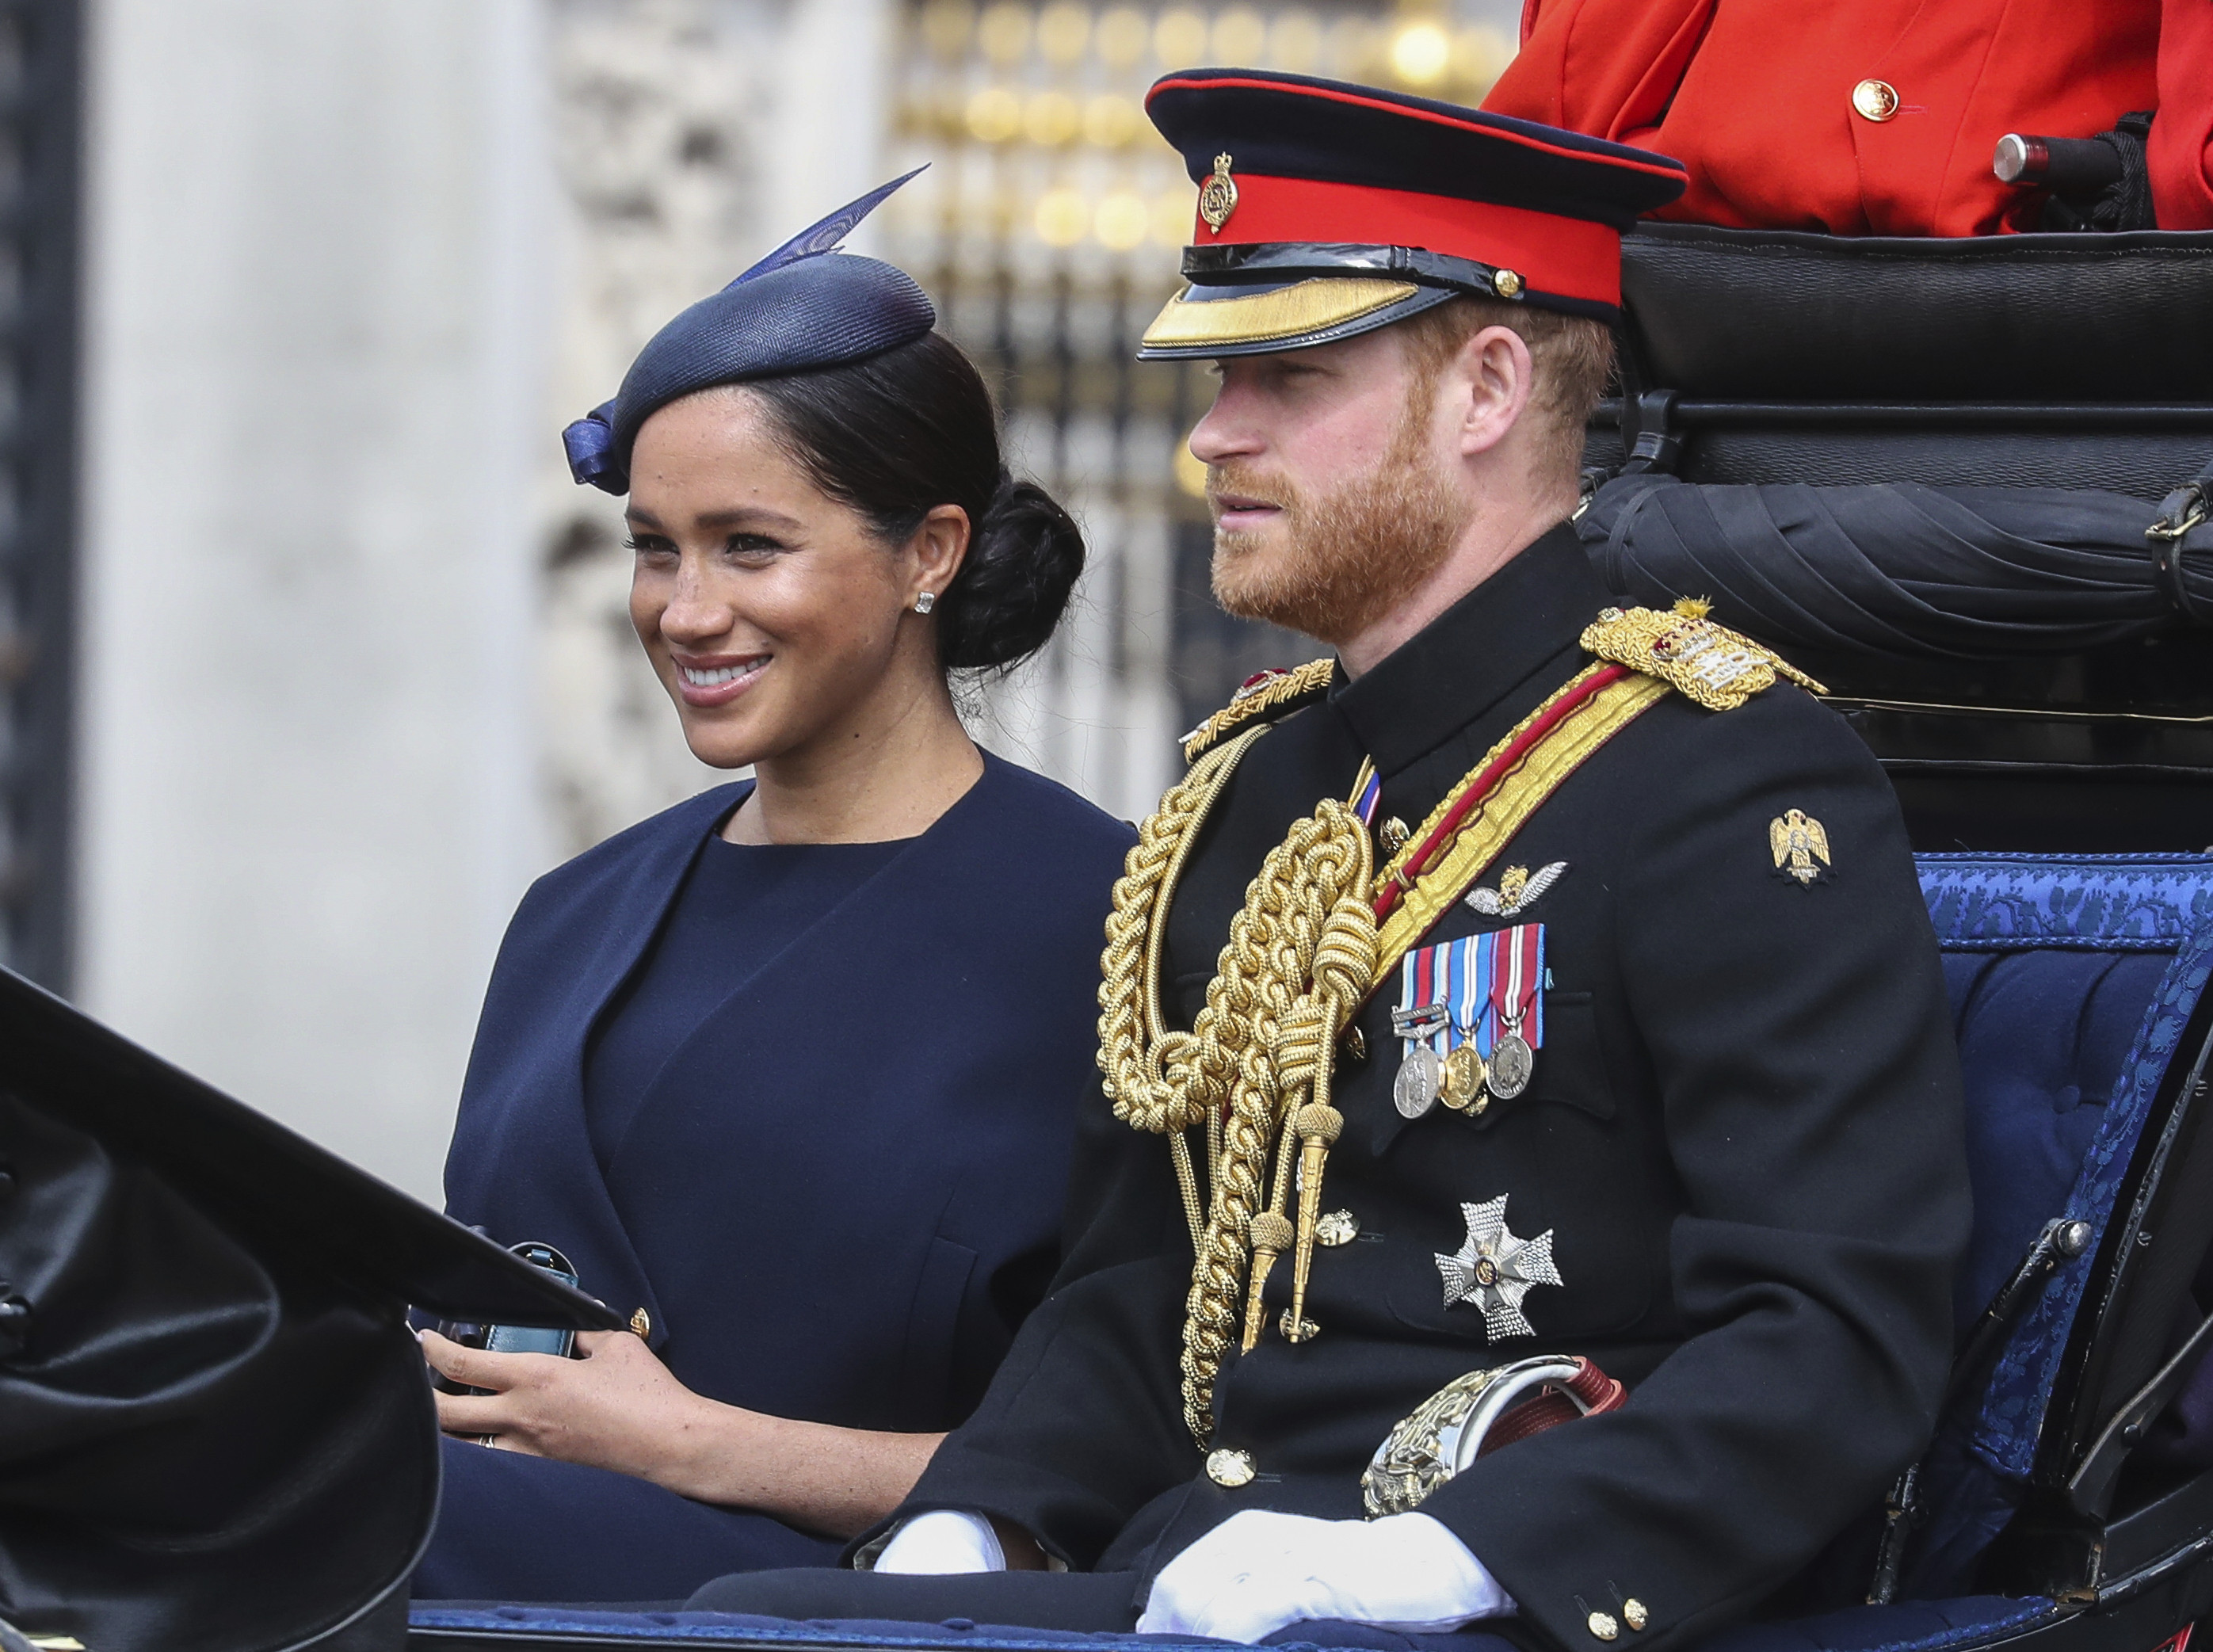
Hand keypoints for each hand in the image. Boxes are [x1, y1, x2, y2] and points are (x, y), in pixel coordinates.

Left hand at [420, 1327, 717, 1488]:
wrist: (668, 1442)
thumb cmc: (647, 1395)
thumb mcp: (615, 1345)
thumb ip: (585, 1333)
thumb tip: (573, 1328)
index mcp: (536, 1379)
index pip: (464, 1365)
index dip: (433, 1350)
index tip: (422, 1338)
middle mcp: (523, 1416)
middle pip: (447, 1413)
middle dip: (423, 1394)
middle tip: (420, 1375)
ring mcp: (530, 1447)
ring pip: (465, 1442)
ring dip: (449, 1424)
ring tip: (446, 1405)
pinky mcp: (545, 1465)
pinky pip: (495, 1455)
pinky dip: (479, 1443)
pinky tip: (485, 1432)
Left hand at [1136, 1509, 1512, 1642]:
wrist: (1435, 1562)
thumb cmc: (1365, 1579)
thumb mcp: (1296, 1575)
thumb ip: (1249, 1595)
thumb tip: (1199, 1634)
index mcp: (1245, 1533)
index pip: (1175, 1581)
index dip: (1158, 1626)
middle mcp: (1254, 1539)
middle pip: (1178, 1594)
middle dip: (1167, 1637)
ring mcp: (1280, 1559)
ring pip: (1204, 1607)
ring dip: (1193, 1643)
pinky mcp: (1307, 1582)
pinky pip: (1244, 1617)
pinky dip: (1227, 1644)